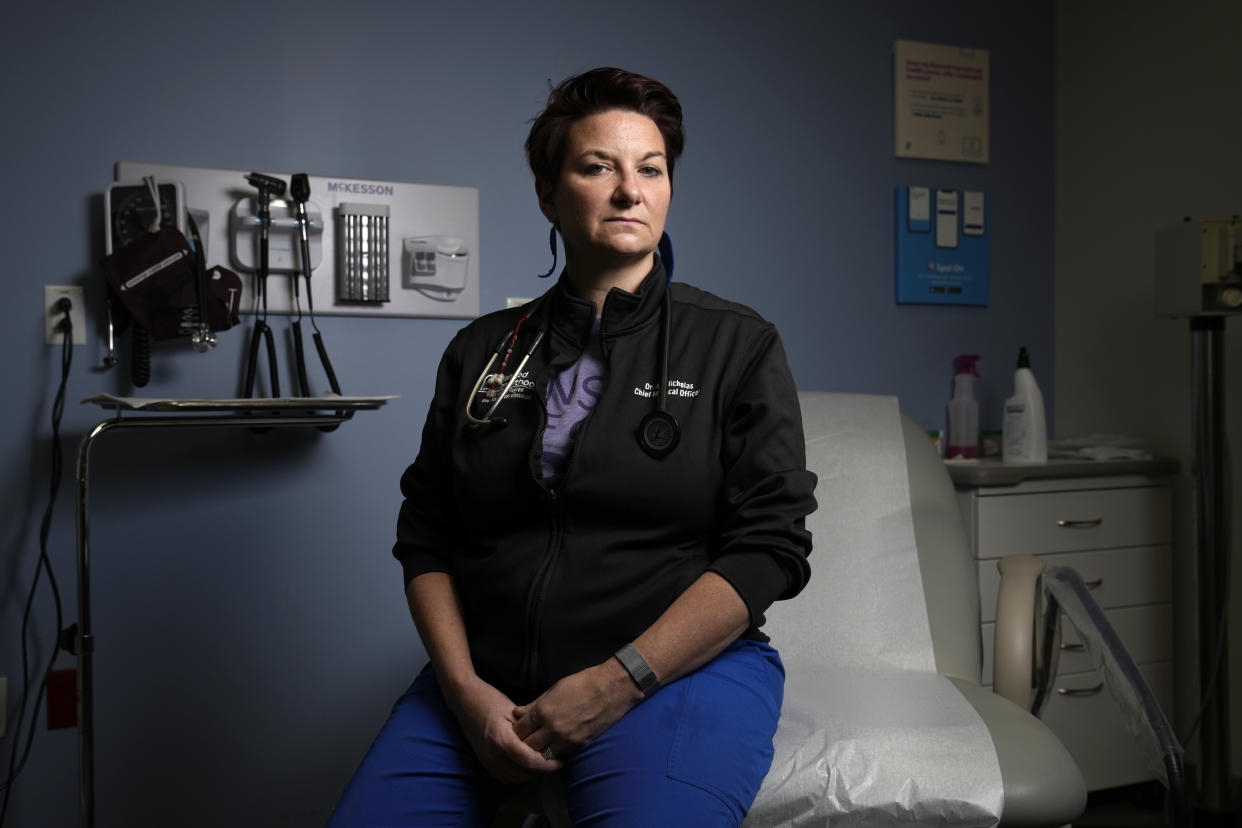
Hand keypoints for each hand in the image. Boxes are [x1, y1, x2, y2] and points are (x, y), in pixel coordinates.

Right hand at [444, 676, 560, 781]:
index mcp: (501, 740)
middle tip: (555, 761)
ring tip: (544, 763)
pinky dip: (520, 774)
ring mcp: (487, 760)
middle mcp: (492, 754)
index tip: (560, 761)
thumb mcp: (513, 711)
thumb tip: (549, 741)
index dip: (547, 765)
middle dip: (542, 770)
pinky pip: (506, 777)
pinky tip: (528, 764)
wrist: (465, 701)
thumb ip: (529, 729)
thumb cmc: (490, 700)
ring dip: (531, 774)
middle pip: (524, 773)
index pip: (530, 762)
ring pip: (516, 778)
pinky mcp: (485, 762)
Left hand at [512, 658, 642, 759]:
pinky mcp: (578, 745)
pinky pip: (560, 755)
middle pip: (528, 746)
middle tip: (528, 740)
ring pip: (543, 755)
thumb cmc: (582, 684)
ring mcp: (566, 738)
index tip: (520, 729)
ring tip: (541, 745)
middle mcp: (552, 727)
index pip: (519, 730)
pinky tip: (556, 746)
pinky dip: (555, 753)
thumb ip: (534, 704)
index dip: (517, 730)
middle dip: (525, 743)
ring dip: (540, 751)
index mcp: (543, 710)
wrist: (611, 689)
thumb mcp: (554, 689)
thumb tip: (517, 713)